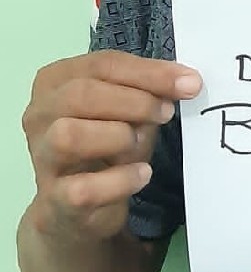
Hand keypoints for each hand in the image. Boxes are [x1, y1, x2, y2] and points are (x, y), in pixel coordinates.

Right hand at [22, 51, 201, 242]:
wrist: (78, 207)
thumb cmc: (108, 142)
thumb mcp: (131, 107)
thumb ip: (151, 89)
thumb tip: (188, 81)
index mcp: (57, 80)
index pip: (103, 64)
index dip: (150, 72)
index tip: (190, 82)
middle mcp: (39, 115)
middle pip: (81, 94)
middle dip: (135, 102)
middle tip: (166, 113)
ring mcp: (41, 158)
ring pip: (68, 135)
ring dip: (117, 137)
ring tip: (139, 144)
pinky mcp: (52, 200)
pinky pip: (82, 188)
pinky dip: (120, 180)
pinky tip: (142, 175)